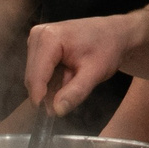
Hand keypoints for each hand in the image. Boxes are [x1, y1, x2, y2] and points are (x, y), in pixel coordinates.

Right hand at [22, 14, 142, 114]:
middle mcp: (38, 35)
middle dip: (47, 93)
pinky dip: (52, 81)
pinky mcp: (39, 45)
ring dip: (50, 87)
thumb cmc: (107, 48)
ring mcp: (37, 39)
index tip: (49, 115)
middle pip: (33, 76)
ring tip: (73, 83)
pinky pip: (39, 71)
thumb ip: (76, 92)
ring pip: (35, 76)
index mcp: (49, 38)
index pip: (36, 75)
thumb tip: (57, 110)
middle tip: (67, 103)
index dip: (40, 97)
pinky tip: (68, 78)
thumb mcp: (95, 72)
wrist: (115, 32)